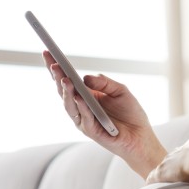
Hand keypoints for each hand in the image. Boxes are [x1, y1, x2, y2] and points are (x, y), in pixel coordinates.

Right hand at [43, 51, 166, 175]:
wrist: (141, 136)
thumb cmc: (131, 113)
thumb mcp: (121, 91)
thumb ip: (105, 83)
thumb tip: (86, 77)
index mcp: (86, 95)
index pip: (67, 79)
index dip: (56, 67)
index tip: (47, 51)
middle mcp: (80, 107)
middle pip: (63, 91)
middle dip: (57, 77)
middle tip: (54, 64)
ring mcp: (83, 119)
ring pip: (69, 105)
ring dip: (66, 92)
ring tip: (64, 79)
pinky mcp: (91, 131)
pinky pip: (84, 117)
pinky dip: (81, 107)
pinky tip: (78, 97)